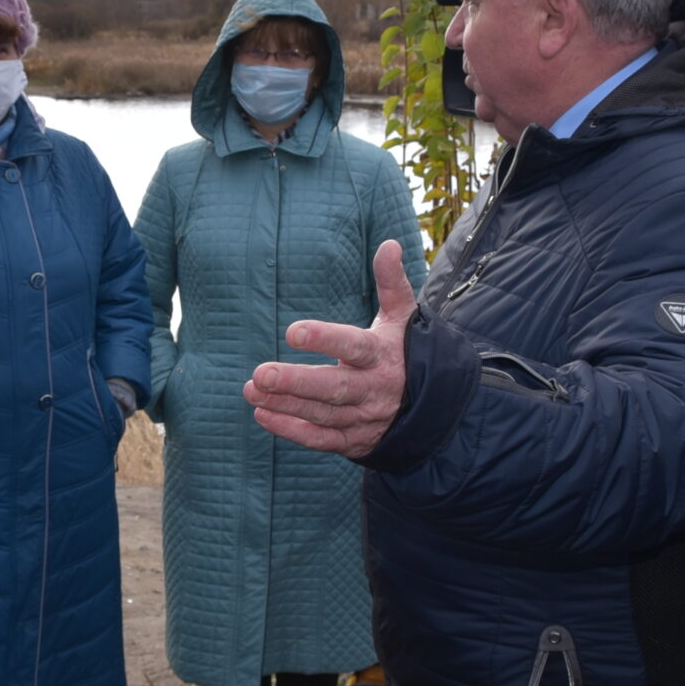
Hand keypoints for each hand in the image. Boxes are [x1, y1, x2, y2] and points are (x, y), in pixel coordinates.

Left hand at [243, 240, 416, 458]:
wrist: (433, 408)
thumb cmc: (407, 352)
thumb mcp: (403, 317)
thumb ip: (391, 282)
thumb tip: (390, 244)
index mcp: (383, 355)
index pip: (354, 347)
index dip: (325, 340)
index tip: (292, 331)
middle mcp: (374, 389)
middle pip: (334, 388)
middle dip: (296, 382)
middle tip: (260, 373)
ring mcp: (363, 418)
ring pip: (323, 414)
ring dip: (285, 404)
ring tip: (251, 389)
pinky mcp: (354, 440)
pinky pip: (321, 440)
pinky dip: (292, 431)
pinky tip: (262, 414)